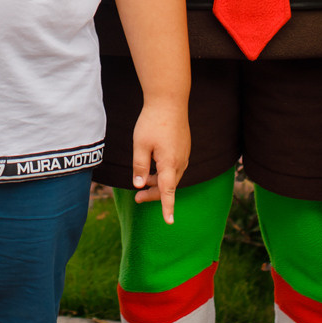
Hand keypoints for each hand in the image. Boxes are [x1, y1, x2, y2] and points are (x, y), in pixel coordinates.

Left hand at [128, 102, 187, 222]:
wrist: (170, 100)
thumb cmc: (153, 121)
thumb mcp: (140, 144)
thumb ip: (139, 167)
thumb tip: (139, 185)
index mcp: (170, 163)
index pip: (168, 191)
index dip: (167, 207)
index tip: (169, 222)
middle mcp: (181, 161)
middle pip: (169, 186)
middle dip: (154, 194)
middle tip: (137, 198)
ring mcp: (184, 154)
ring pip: (172, 176)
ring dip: (159, 183)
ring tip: (143, 184)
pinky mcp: (184, 148)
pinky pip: (175, 167)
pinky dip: (164, 173)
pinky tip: (153, 169)